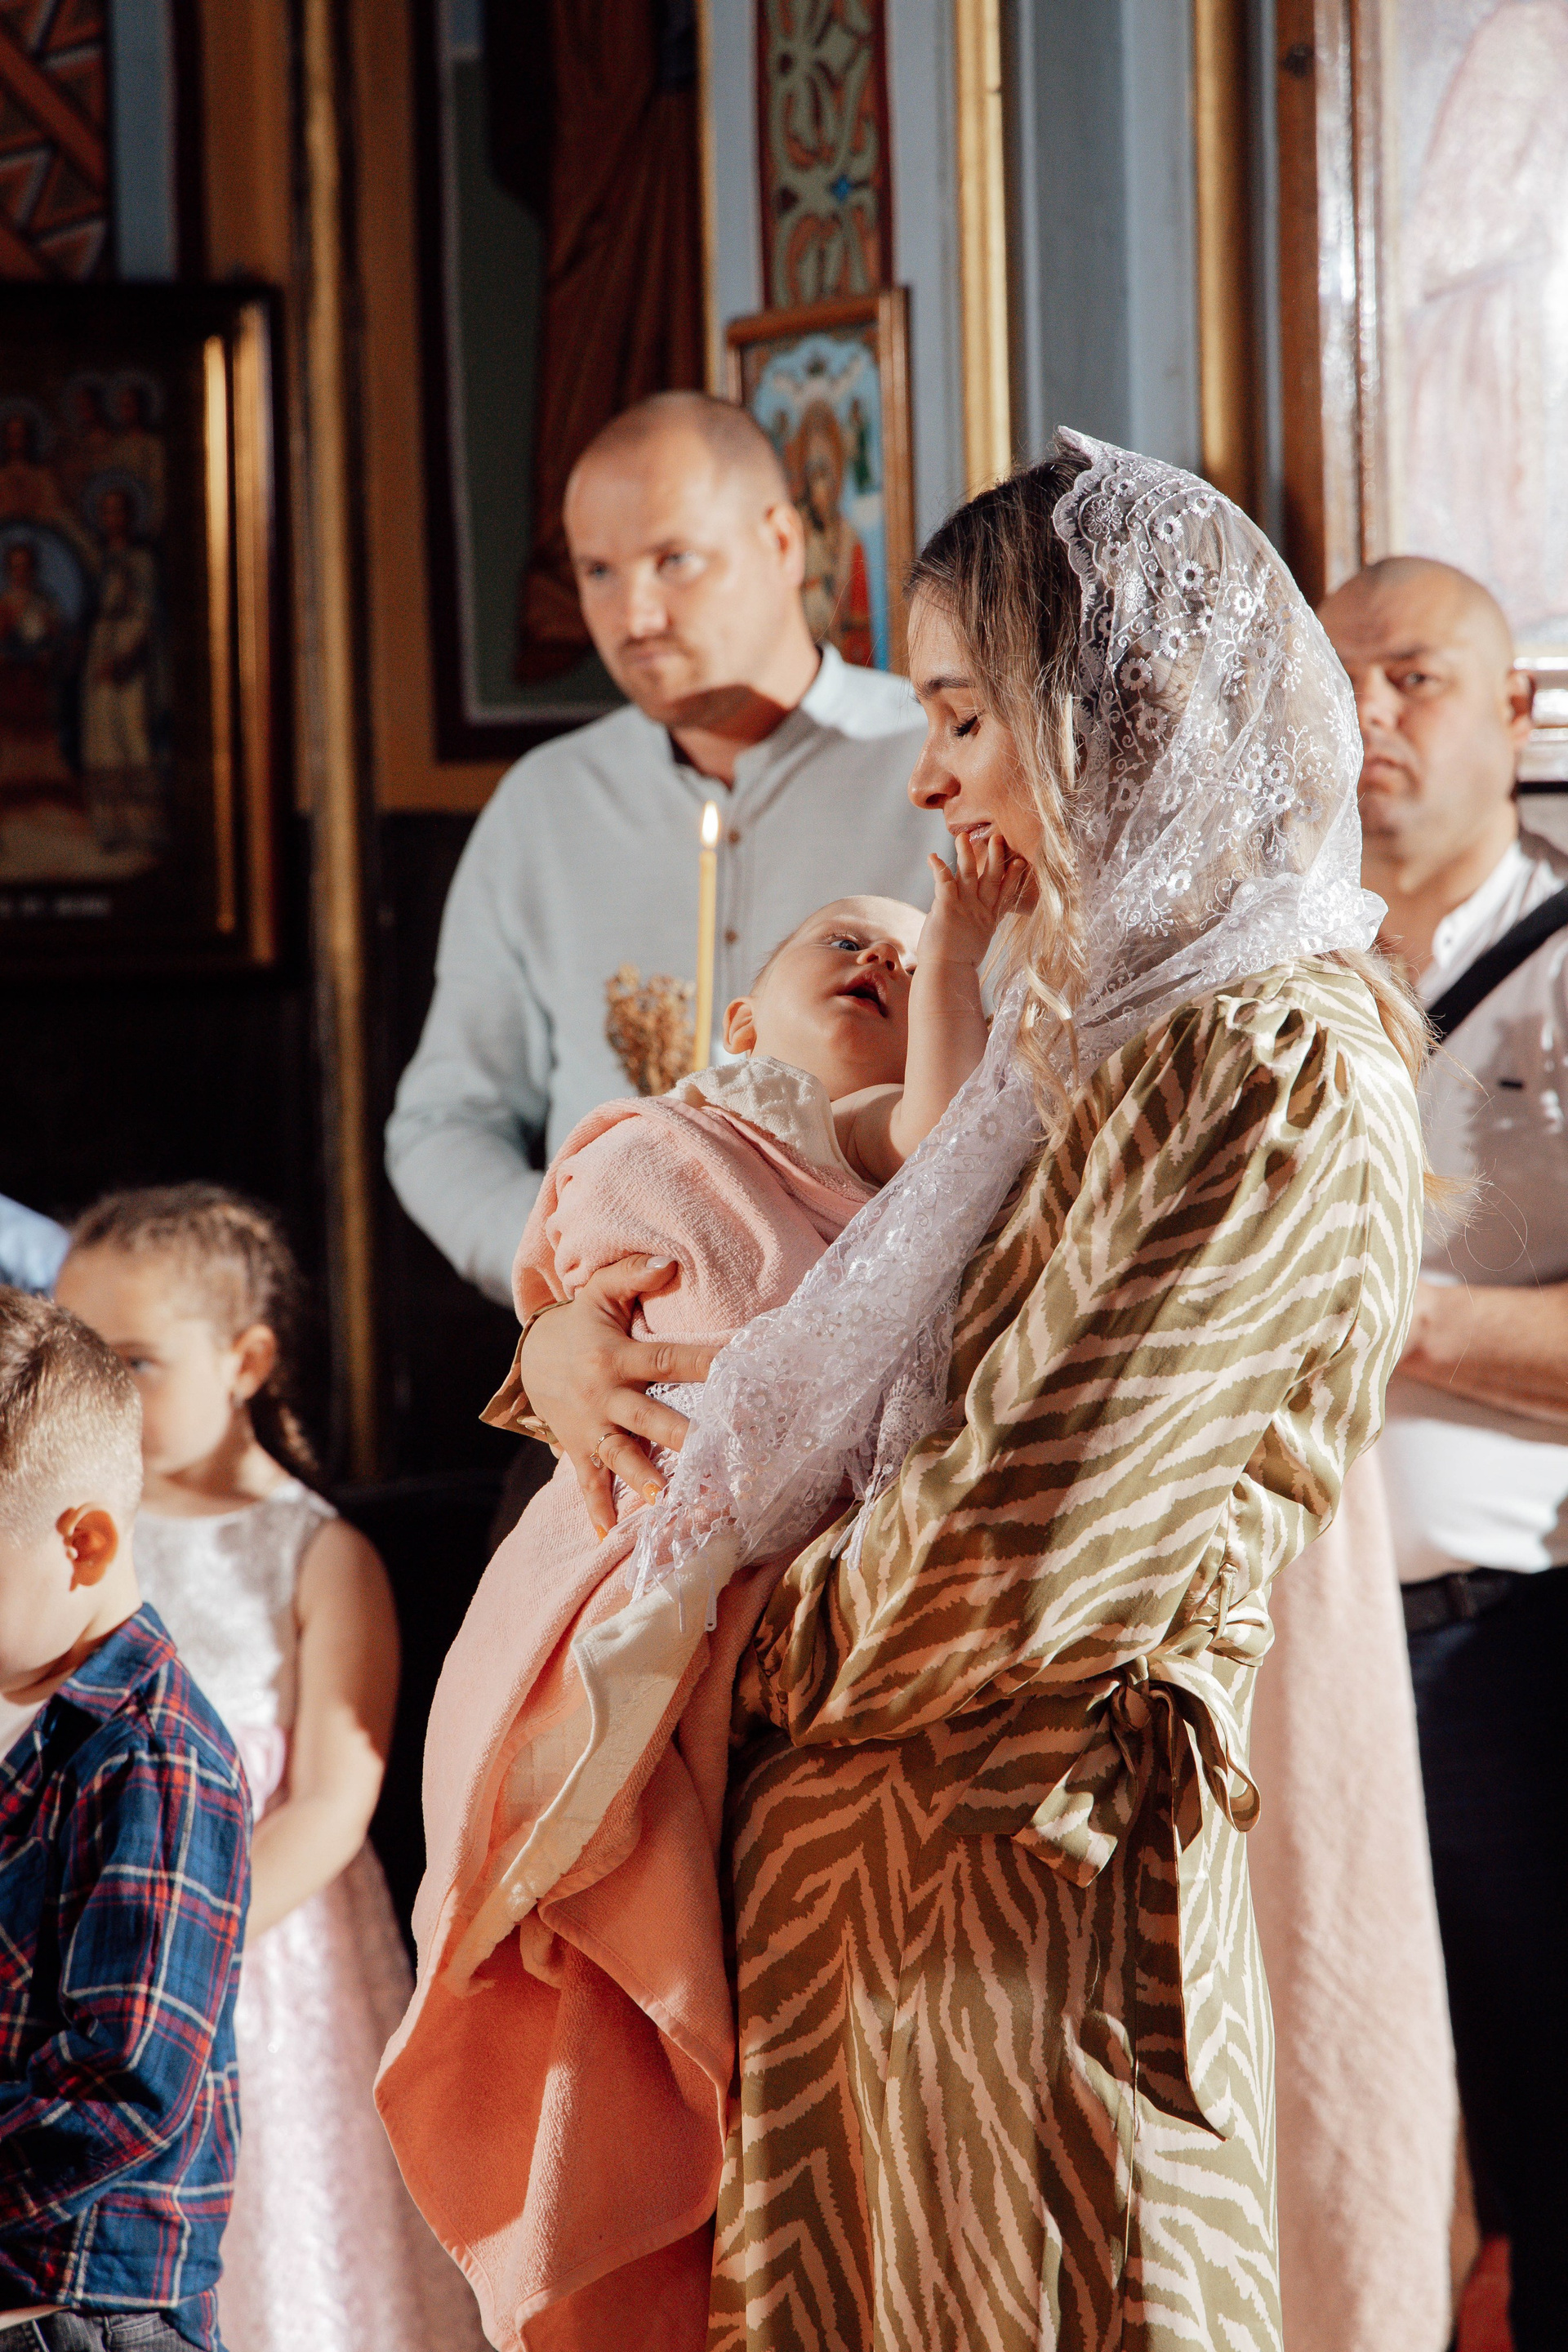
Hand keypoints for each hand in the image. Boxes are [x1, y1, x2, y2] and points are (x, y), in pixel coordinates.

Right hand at [517, 1255, 719, 1537]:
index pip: (669, 1357)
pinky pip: (587, 1483)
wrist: (529, 1356)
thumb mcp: (600, 1293)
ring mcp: (590, 1426)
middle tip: (712, 1451)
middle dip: (679, 1434)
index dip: (705, 1361)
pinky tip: (610, 1537)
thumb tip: (668, 1263)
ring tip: (663, 1498)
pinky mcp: (577, 1448)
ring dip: (641, 1478)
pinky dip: (596, 1510)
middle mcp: (604, 1395)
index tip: (740, 1367)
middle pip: (648, 1416)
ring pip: (619, 1455)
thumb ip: (633, 1275)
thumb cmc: (580, 1323)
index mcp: (617, 1356)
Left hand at [922, 832, 1030, 967]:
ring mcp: (964, 907)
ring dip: (966, 854)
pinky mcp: (947, 907)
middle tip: (998, 837)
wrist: (947, 974)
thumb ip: (978, 927)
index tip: (1021, 862)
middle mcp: (979, 910)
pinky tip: (933, 857)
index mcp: (988, 920)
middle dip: (995, 858)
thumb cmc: (957, 964)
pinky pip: (944, 882)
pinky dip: (939, 868)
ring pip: (968, 874)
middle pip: (991, 879)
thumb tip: (980, 926)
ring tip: (962, 837)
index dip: (1013, 878)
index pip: (1003, 894)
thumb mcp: (976, 943)